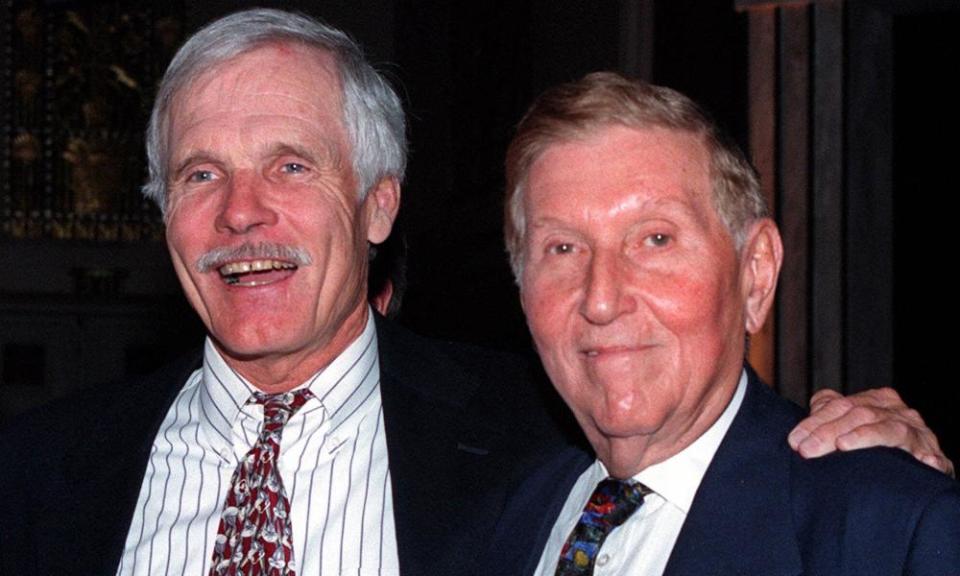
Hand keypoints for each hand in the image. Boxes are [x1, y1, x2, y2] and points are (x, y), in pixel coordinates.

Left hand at [788, 387, 953, 476]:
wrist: (919, 461)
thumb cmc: (875, 440)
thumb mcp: (850, 422)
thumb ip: (827, 415)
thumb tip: (799, 433)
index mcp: (876, 400)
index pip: (839, 405)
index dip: (814, 422)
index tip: (794, 441)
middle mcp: (897, 413)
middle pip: (860, 415)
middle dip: (829, 432)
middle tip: (807, 450)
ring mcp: (918, 434)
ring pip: (890, 430)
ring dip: (866, 437)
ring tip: (844, 445)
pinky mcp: (935, 457)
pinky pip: (934, 456)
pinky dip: (929, 458)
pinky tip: (923, 462)